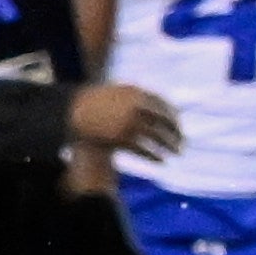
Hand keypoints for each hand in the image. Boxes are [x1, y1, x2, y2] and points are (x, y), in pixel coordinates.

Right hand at [67, 80, 182, 156]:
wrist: (72, 112)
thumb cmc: (93, 103)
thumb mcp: (116, 93)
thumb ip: (136, 97)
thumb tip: (155, 105)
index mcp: (137, 93)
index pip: (164, 105)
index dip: (174, 117)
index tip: (179, 126)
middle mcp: (136, 107)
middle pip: (164, 121)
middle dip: (176, 133)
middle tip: (183, 142)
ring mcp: (128, 123)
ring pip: (157, 137)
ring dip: (170, 146)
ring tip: (176, 153)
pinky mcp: (120, 138)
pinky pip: (143, 149)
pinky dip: (154, 156)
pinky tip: (161, 161)